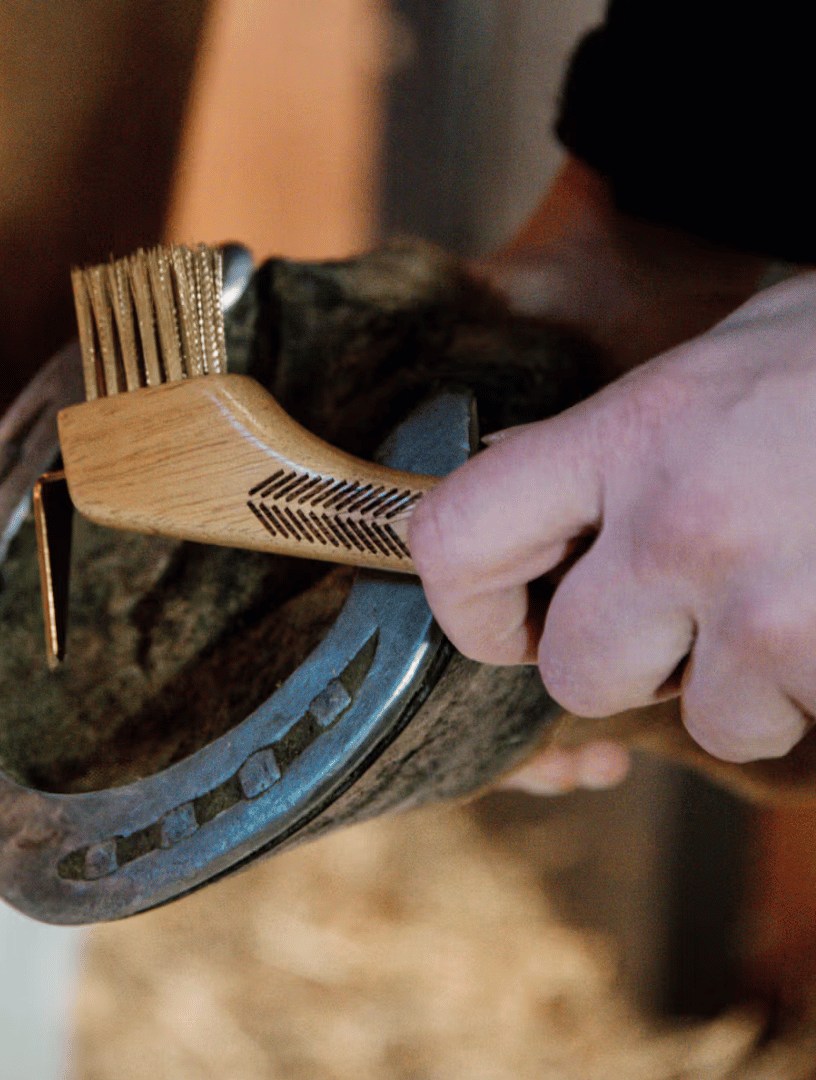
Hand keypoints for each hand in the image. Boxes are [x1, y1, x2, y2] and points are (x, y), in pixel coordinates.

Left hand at [409, 272, 815, 763]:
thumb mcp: (725, 360)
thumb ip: (619, 440)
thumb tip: (541, 494)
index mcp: (631, 432)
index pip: (460, 540)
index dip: (470, 604)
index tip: (510, 618)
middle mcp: (685, 522)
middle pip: (576, 672)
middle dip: (628, 665)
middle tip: (689, 614)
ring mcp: (777, 604)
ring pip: (710, 721)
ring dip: (751, 685)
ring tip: (807, 596)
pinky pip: (804, 727)